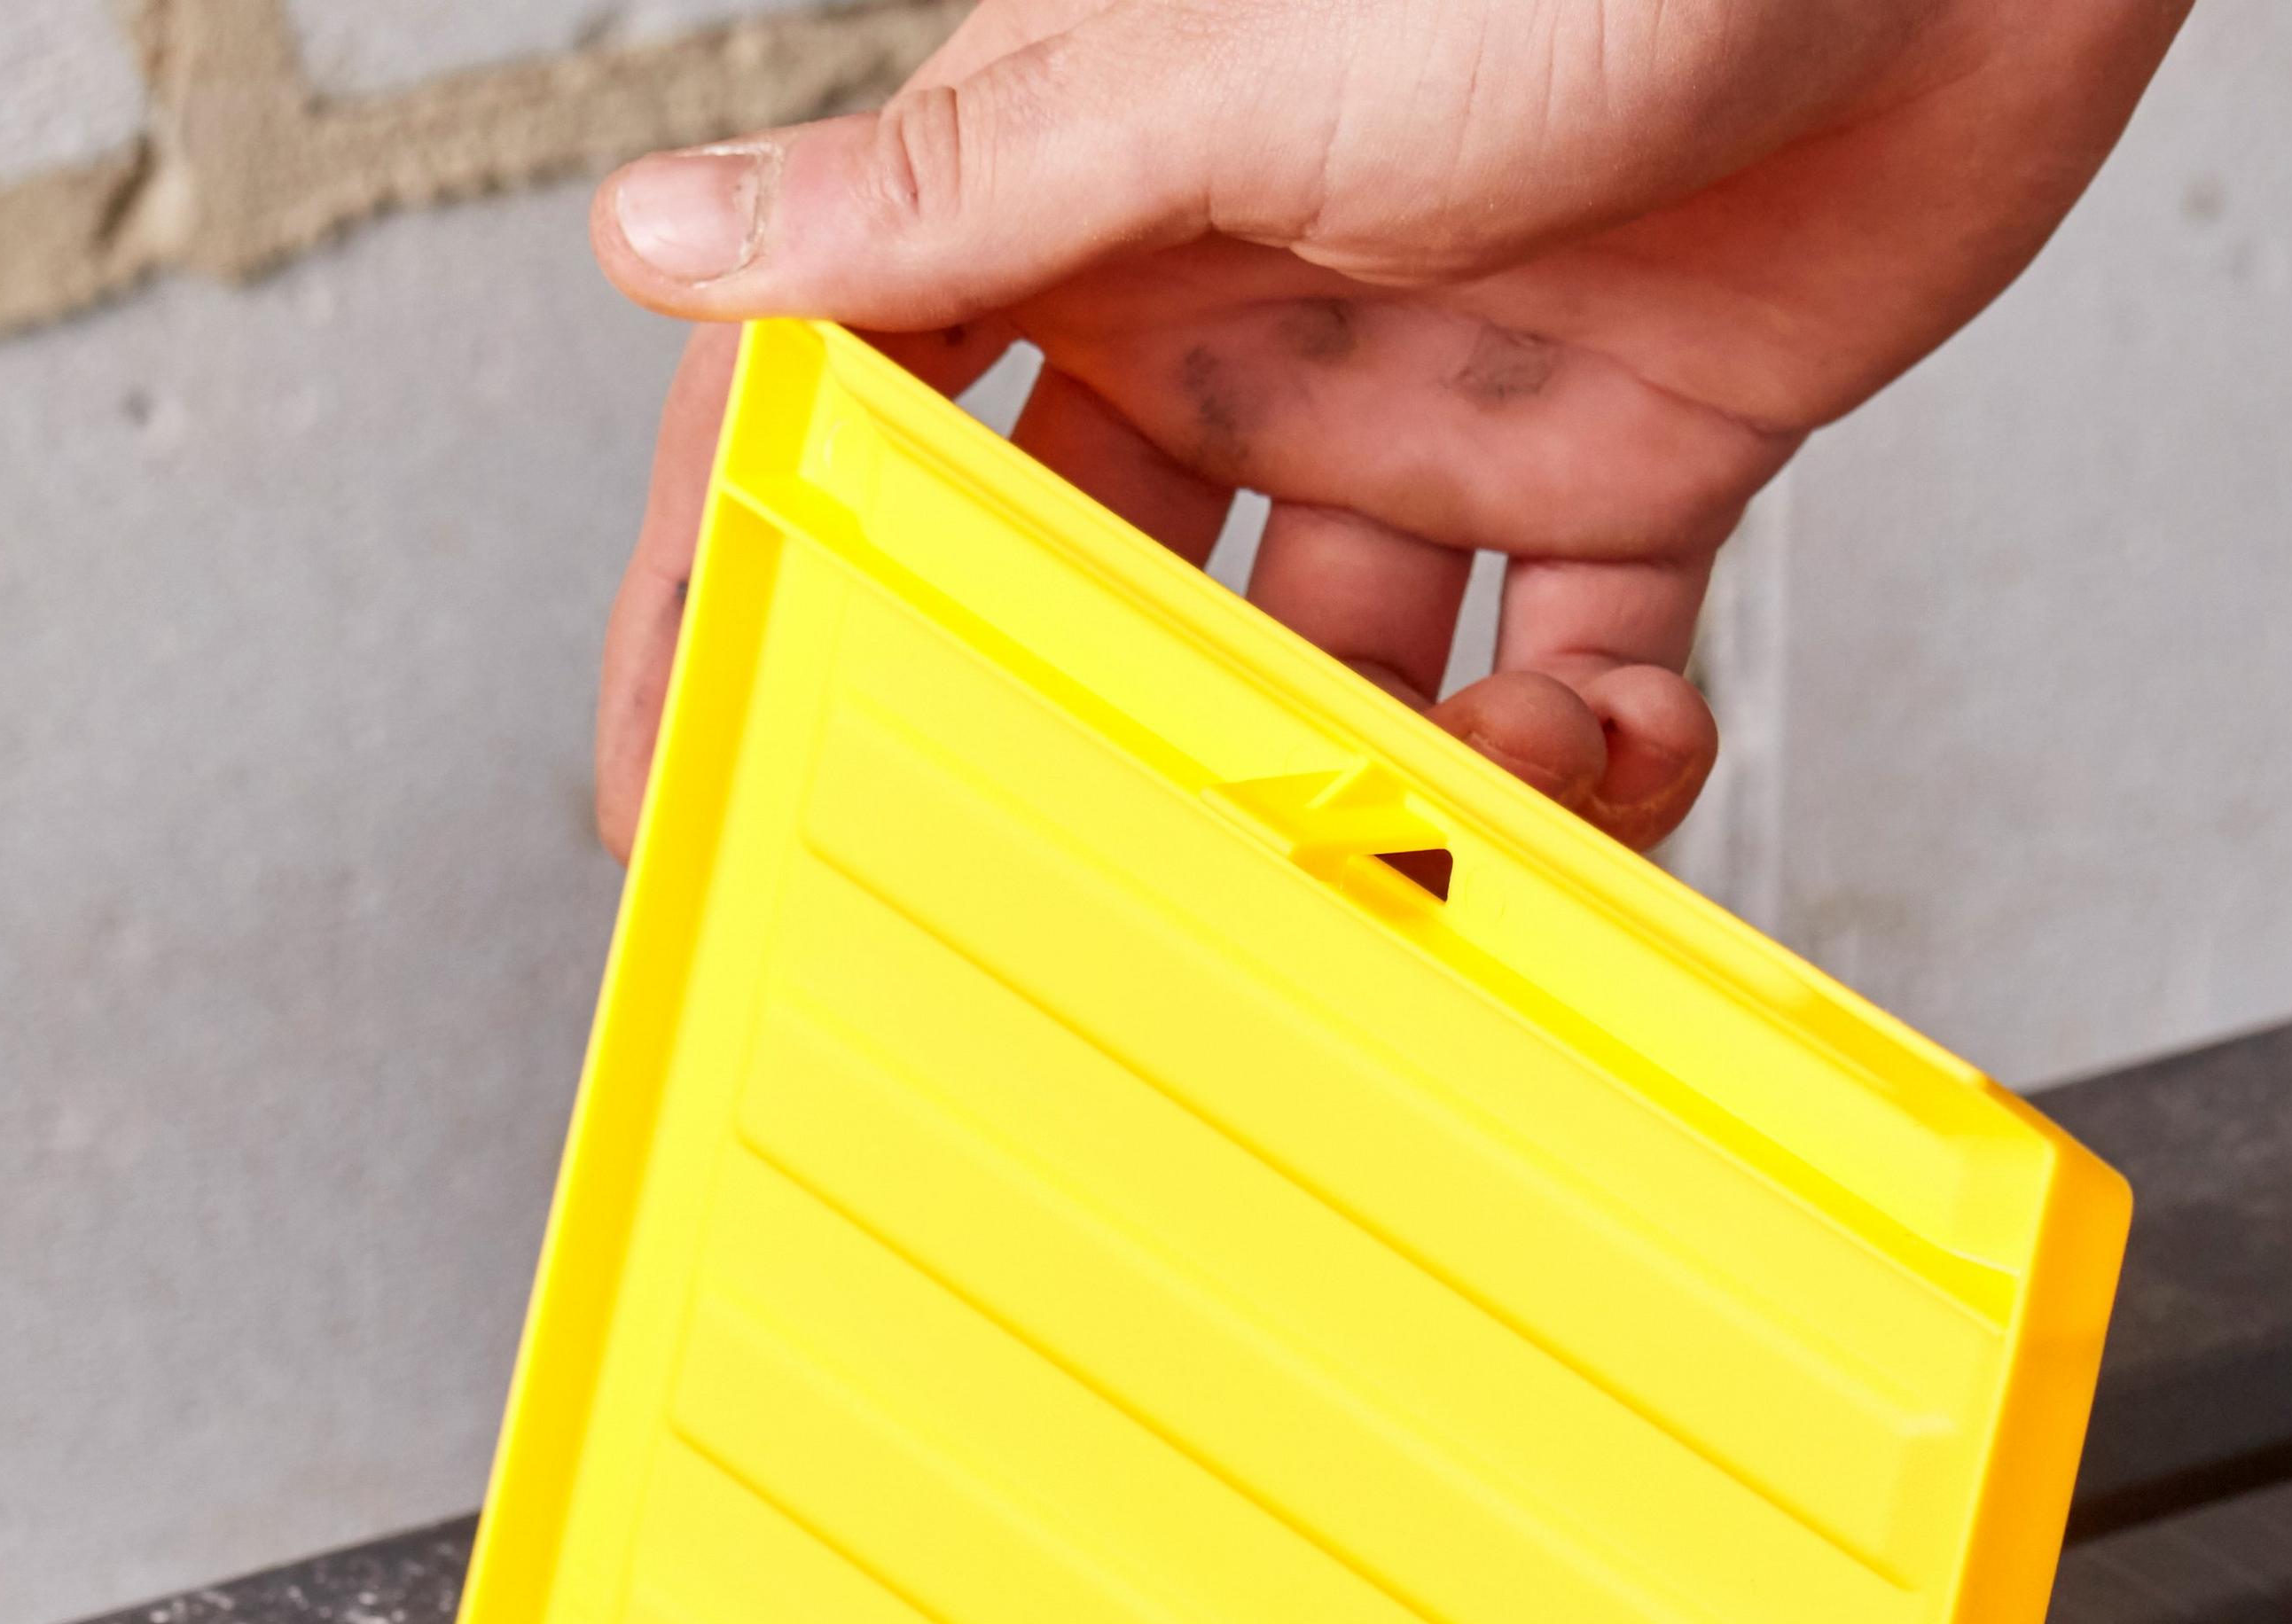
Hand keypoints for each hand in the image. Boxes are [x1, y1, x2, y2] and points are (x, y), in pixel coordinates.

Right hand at [584, 0, 2193, 854]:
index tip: (688, 777)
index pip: (860, 400)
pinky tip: (1612, 743)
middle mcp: (1246, 303)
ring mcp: (1435, 386)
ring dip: (1382, 780)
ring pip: (1340, 670)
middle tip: (1114, 875)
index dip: (754, 583)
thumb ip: (952, 194)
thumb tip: (658, 246)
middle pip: (1098, 587)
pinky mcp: (1633, 448)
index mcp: (1100, 197)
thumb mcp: (1216, 74)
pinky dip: (1595, 757)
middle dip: (1105, 739)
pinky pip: (1571, 666)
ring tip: (1432, 817)